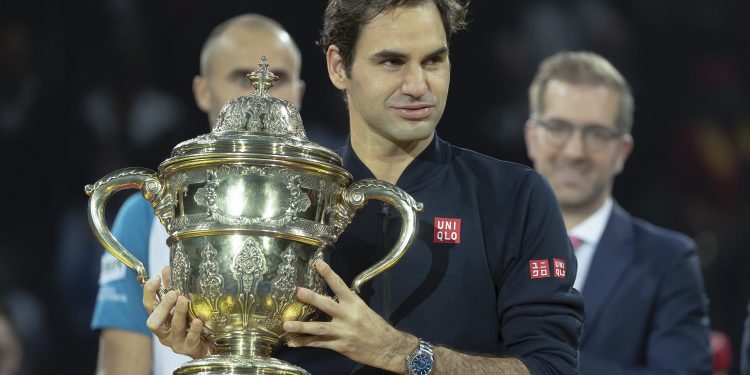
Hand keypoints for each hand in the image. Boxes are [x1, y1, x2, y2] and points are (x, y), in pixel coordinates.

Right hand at [142, 266, 213, 358]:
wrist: (207, 343)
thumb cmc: (189, 323)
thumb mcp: (179, 305)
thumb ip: (171, 288)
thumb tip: (166, 269)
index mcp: (160, 319)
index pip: (149, 306)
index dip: (150, 292)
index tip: (156, 278)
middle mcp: (164, 332)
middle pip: (154, 321)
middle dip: (163, 306)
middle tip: (172, 293)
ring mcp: (176, 341)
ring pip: (174, 328)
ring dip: (179, 313)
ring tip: (185, 300)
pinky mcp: (189, 348)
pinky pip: (191, 339)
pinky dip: (194, 329)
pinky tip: (198, 320)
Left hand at [283, 260, 415, 372]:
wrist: (387, 347)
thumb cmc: (376, 326)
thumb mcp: (364, 309)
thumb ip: (349, 303)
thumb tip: (336, 293)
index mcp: (355, 304)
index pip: (340, 285)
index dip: (328, 274)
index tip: (317, 263)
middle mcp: (348, 316)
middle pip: (326, 305)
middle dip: (311, 298)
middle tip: (297, 291)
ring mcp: (343, 332)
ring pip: (319, 328)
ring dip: (301, 326)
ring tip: (286, 325)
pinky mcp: (340, 346)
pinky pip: (319, 344)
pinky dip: (305, 343)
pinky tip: (293, 343)